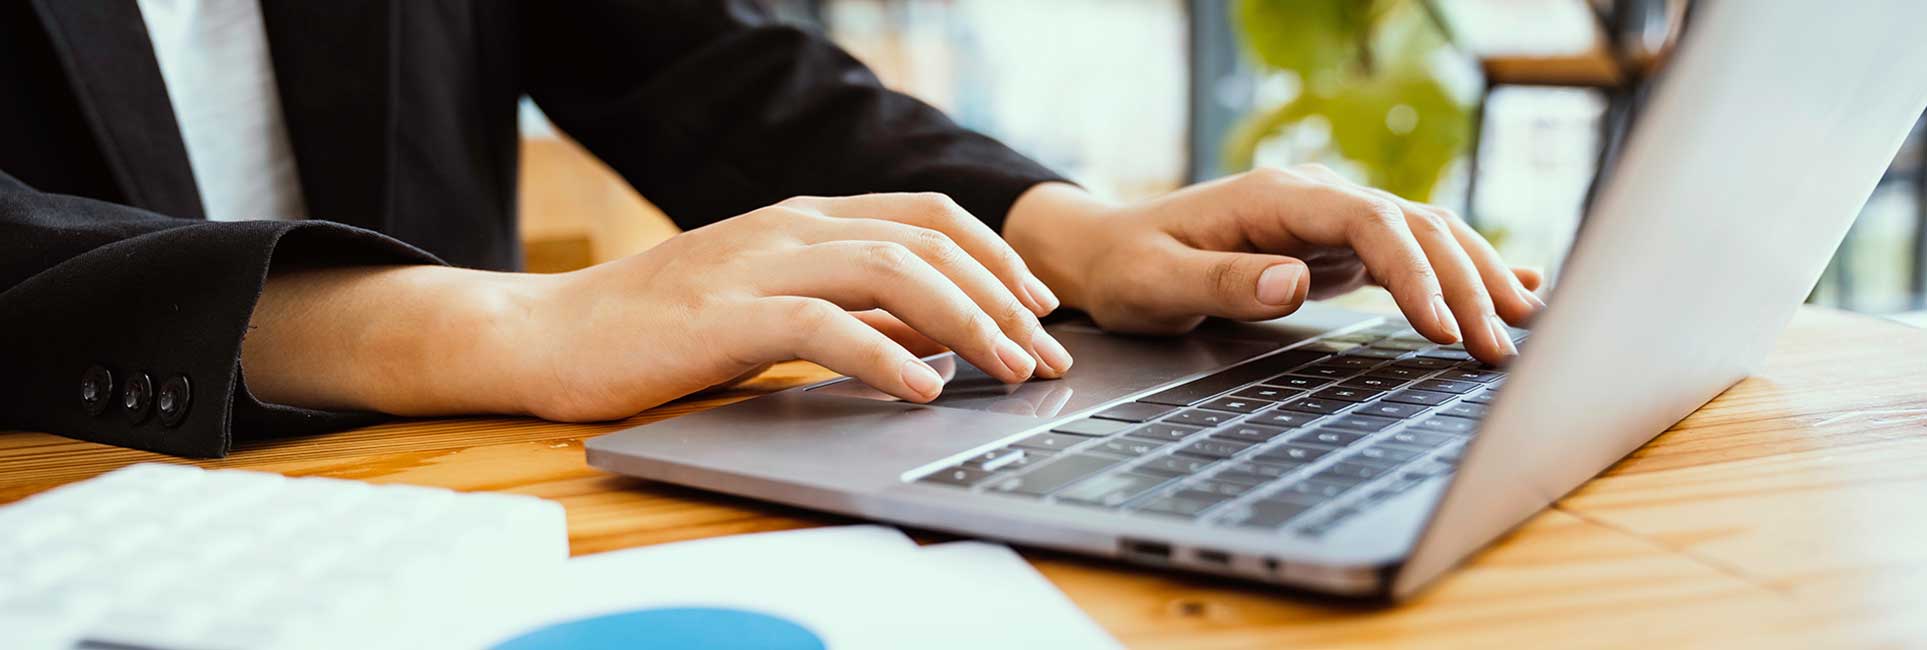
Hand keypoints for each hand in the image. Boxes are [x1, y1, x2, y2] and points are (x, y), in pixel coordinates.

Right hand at [243, 194, 1072, 419]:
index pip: (926, 217)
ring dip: (964, 324)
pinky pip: (823, 324)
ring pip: (890, 273)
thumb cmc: (659, 331)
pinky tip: (921, 388)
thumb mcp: (770, 312)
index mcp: (803, 219)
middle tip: (1046, 357)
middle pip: (925, 242)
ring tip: (1008, 372)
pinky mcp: (725, 312)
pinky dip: (882, 354)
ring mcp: (757, 263)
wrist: (548, 337)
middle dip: (1001, 299)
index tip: (1041, 308)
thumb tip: (935, 340)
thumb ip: (850, 314)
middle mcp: (789, 227)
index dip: (994, 258)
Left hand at [1003, 168, 1544, 364]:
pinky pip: (1411, 254)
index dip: (1414, 273)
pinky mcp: (1335, 249)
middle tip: (1500, 349)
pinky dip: (1461, 273)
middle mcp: (1316, 198)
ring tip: (1523, 328)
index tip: (1441, 329)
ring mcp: (1331, 221)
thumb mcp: (1158, 282)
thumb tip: (1294, 281)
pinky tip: (1514, 290)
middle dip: (1465, 283)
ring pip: (1425, 236)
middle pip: (1415, 226)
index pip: (1370, 222)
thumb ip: (1224, 282)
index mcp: (1278, 197)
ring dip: (1475, 278)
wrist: (1109, 250)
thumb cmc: (1129, 267)